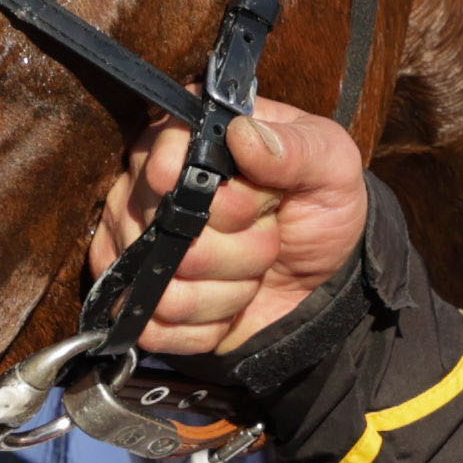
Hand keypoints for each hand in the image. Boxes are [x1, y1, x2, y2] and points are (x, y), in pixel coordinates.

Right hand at [88, 105, 368, 363]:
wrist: (320, 276)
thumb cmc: (320, 207)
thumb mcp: (331, 166)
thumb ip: (296, 148)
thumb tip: (242, 135)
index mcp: (186, 139)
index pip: (167, 170)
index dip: (222, 201)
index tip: (259, 206)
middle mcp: (144, 186)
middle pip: (167, 235)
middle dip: (239, 250)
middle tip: (267, 236)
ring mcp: (131, 243)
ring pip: (163, 289)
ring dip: (229, 291)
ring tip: (252, 268)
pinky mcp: (136, 297)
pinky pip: (155, 327)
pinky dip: (208, 325)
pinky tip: (229, 301)